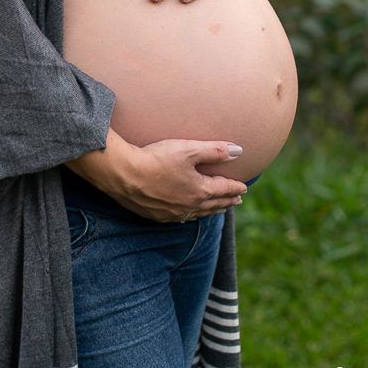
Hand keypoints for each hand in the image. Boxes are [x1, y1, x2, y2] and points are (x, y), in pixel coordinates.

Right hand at [65, 129, 246, 222]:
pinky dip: (191, 215)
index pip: (224, 189)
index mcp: (200, 191)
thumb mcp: (189, 149)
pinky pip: (181, 218)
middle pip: (214, 204)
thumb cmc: (157, 158)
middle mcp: (189, 206)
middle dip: (227, 201)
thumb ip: (215, 150)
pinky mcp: (157, 215)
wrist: (123, 174)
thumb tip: (239, 151)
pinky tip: (188, 213)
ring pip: (199, 213)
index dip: (236, 187)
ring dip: (212, 210)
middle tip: (237, 200)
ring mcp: (172, 213)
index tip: (244, 187)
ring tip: (219, 208)